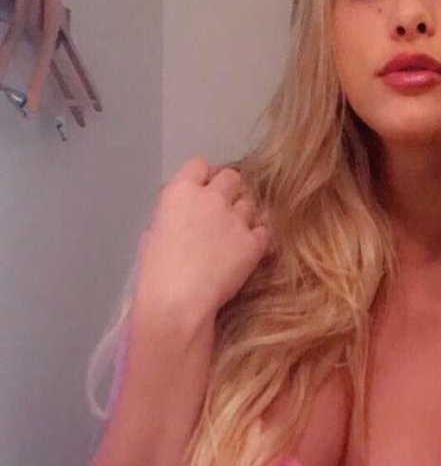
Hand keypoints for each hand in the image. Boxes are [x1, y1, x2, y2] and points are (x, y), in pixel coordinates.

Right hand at [135, 156, 270, 320]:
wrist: (177, 301)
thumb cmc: (156, 273)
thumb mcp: (152, 233)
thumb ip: (171, 215)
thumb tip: (181, 216)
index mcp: (181, 192)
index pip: (199, 164)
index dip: (203, 177)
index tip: (203, 190)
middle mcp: (211, 198)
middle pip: (231, 177)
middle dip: (228, 191)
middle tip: (222, 211)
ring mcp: (236, 219)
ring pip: (249, 204)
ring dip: (243, 215)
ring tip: (233, 237)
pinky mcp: (254, 243)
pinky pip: (264, 232)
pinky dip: (258, 239)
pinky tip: (247, 252)